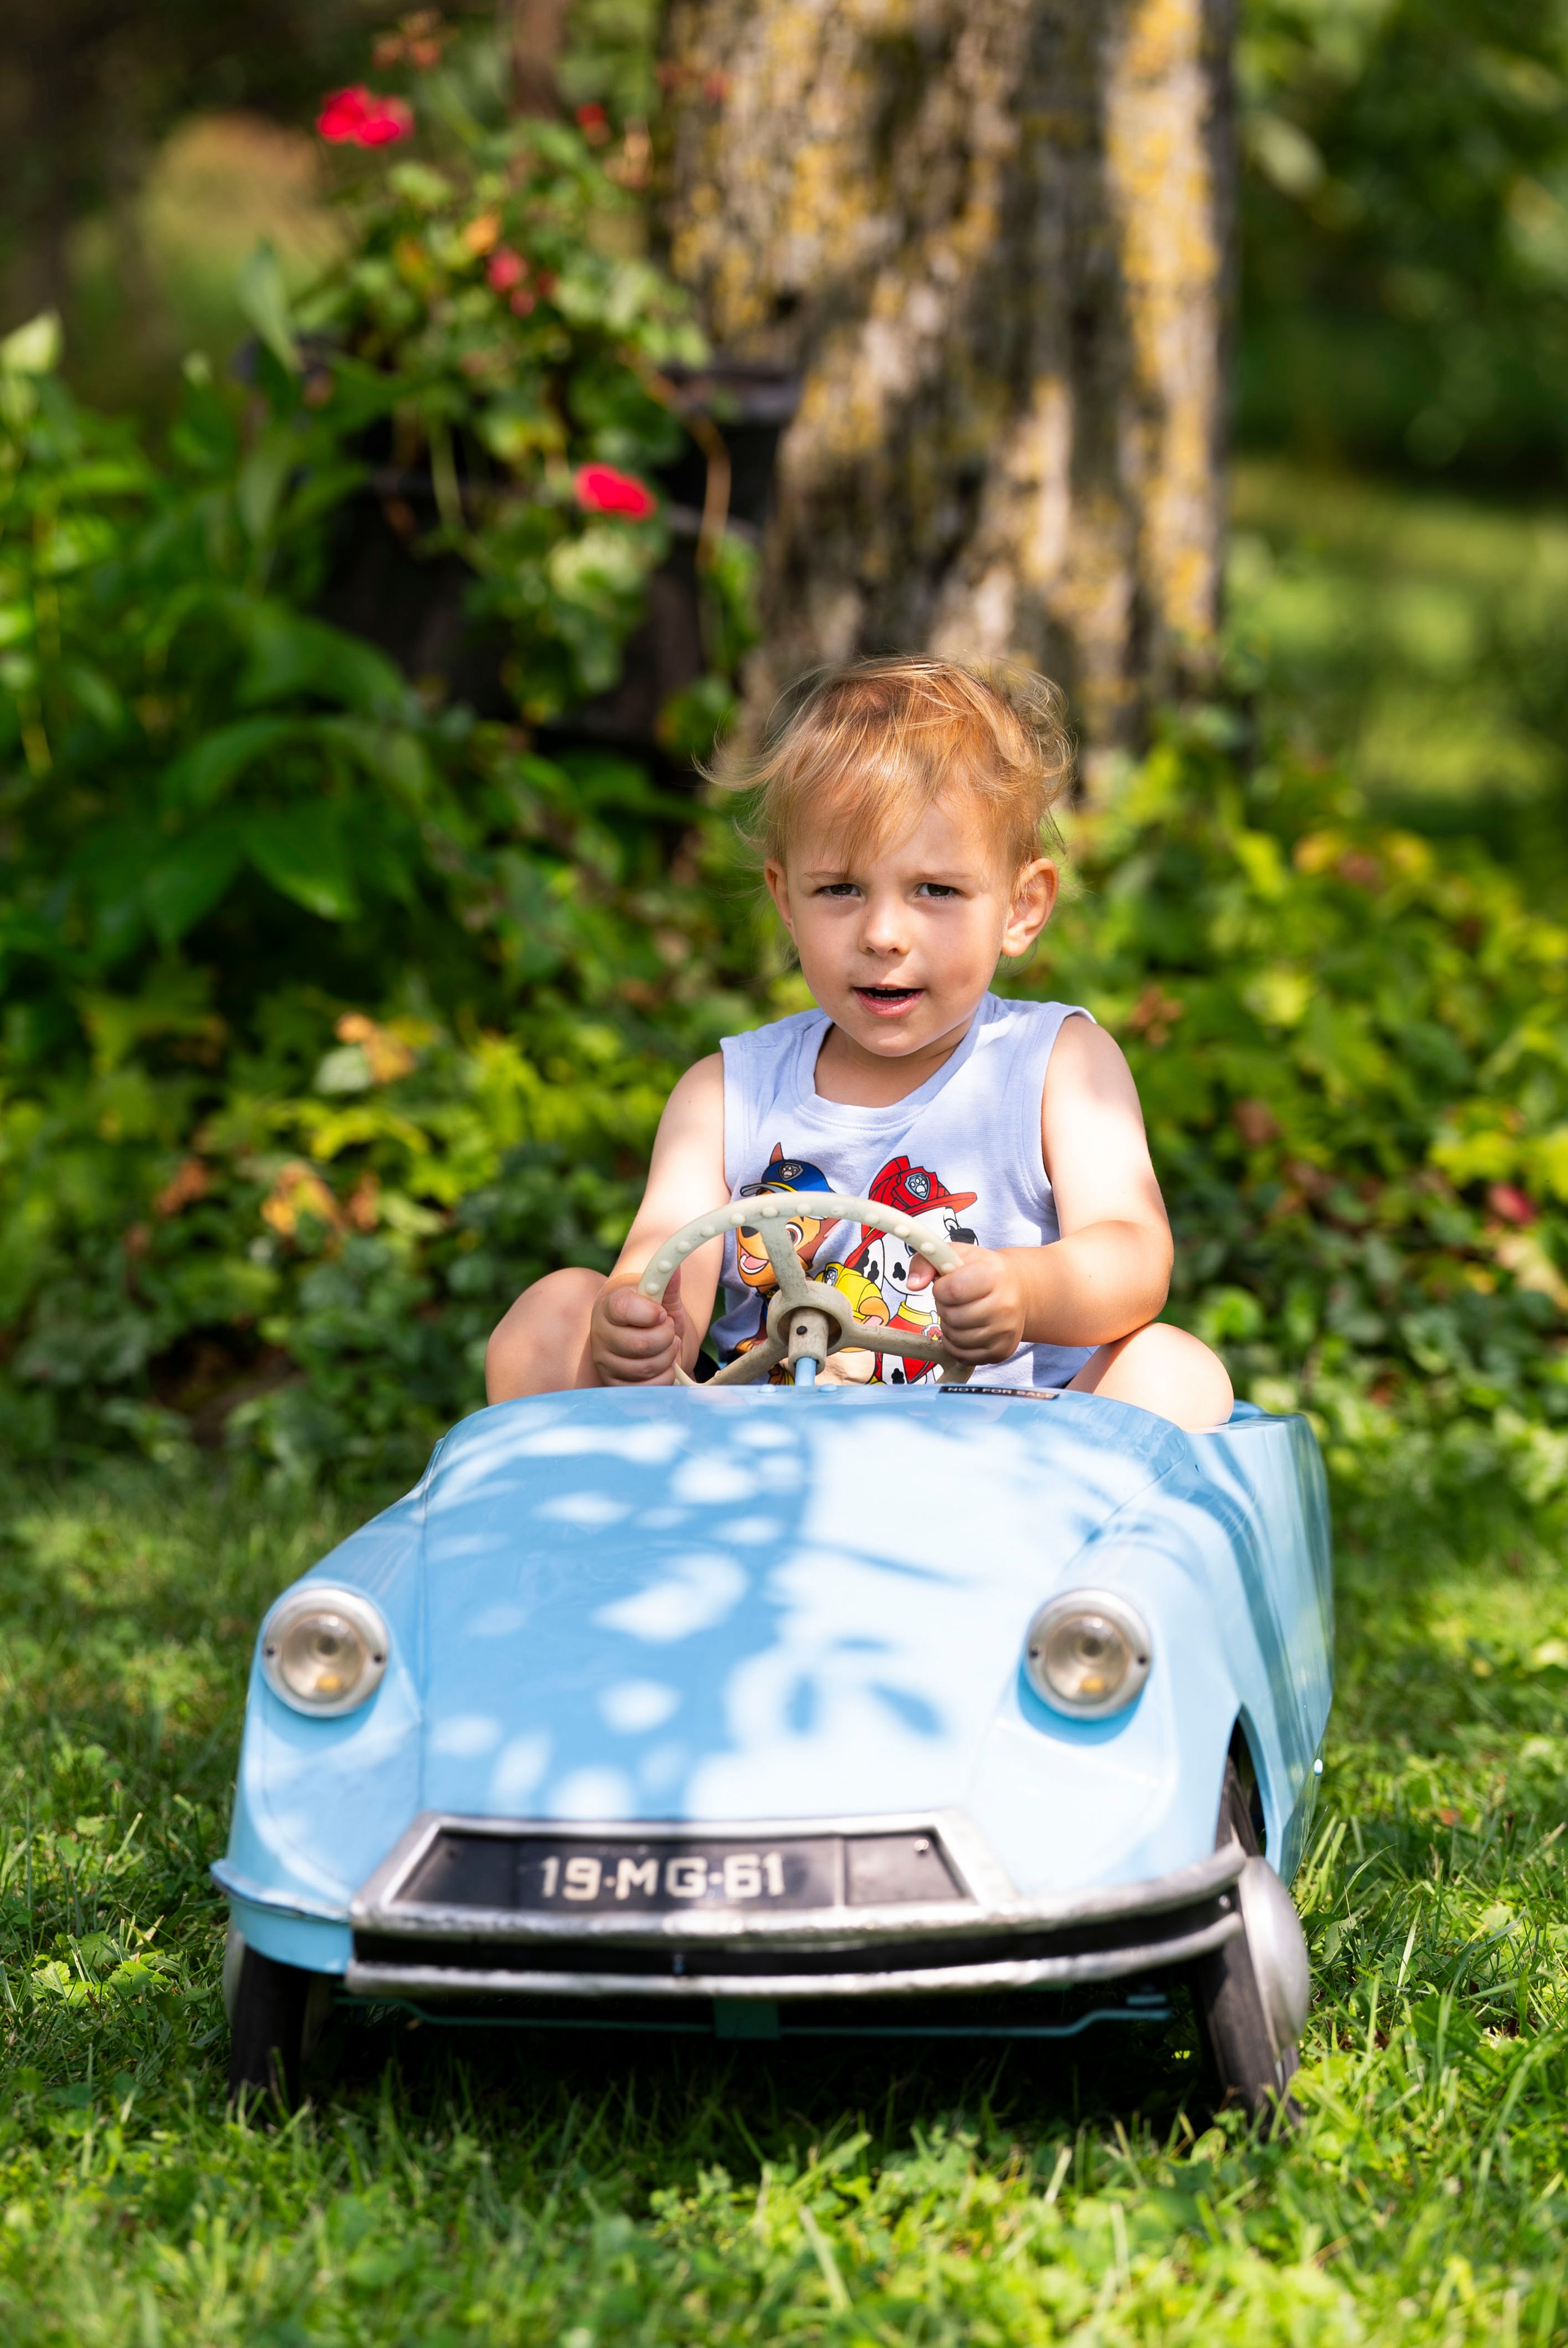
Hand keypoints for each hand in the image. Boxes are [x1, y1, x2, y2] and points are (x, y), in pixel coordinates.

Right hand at [591, 1269, 688, 1384]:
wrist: (647, 1338)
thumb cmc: (653, 1314)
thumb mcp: (662, 1298)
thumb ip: (667, 1283)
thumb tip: (674, 1267)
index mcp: (609, 1306)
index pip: (622, 1308)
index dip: (648, 1312)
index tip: (661, 1312)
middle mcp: (601, 1335)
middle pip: (639, 1344)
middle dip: (666, 1337)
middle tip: (669, 1329)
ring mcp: (606, 1363)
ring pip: (645, 1367)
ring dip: (667, 1356)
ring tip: (667, 1345)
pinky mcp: (615, 1385)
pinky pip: (647, 1388)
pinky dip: (664, 1376)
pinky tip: (664, 1365)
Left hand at [907, 1244, 1023, 1363]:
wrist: (1019, 1290)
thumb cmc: (983, 1271)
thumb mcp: (956, 1254)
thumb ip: (926, 1261)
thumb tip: (913, 1284)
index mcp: (994, 1274)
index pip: (953, 1290)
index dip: (941, 1289)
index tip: (948, 1285)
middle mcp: (1005, 1304)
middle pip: (952, 1317)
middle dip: (945, 1308)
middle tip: (956, 1300)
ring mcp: (1005, 1331)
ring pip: (956, 1339)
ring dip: (949, 1327)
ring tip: (961, 1313)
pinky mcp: (1002, 1351)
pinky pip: (963, 1355)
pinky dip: (957, 1345)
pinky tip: (966, 1329)